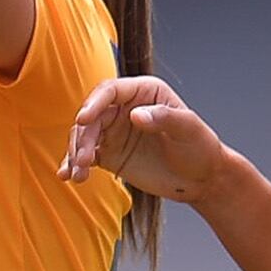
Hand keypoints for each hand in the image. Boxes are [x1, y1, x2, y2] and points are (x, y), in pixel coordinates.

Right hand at [66, 76, 230, 203]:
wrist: (201, 179)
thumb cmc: (201, 147)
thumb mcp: (189, 129)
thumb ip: (164, 118)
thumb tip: (135, 115)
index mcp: (144, 92)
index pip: (111, 91)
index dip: (94, 103)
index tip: (83, 120)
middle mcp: (124, 108)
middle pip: (92, 116)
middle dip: (83, 137)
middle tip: (84, 159)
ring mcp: (114, 131)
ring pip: (83, 136)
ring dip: (76, 154)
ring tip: (79, 174)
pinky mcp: (109, 154)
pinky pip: (85, 156)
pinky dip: (73, 165)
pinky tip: (68, 176)